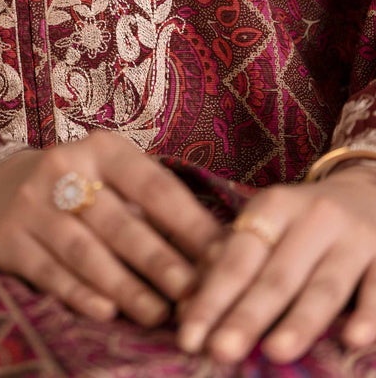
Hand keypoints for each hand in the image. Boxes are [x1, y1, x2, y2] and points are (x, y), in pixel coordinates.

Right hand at [0, 131, 223, 326]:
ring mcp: (32, 204)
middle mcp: (65, 167)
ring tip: (159, 314)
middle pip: (121, 222)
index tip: (223, 258)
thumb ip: (157, 208)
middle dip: (161, 261)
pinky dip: (79, 293)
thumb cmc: (80, 189)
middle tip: (195, 295)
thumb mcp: (114, 179)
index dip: (190, 225)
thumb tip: (219, 252)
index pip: (154, 187)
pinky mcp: (8, 239)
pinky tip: (107, 312)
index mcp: (103, 148)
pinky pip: (49, 271)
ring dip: (126, 286)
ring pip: (85, 251)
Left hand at [176, 165, 375, 364]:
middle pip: (276, 276)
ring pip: (325, 286)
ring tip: (274, 352)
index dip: (212, 298)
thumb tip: (186, 305)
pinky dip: (367, 314)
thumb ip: (230, 261)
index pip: (238, 259)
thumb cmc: (303, 223)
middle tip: (220, 351)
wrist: (369, 192)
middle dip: (247, 316)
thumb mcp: (268, 225)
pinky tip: (353, 340)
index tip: (188, 337)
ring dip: (300, 321)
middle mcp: (312, 218)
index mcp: (273, 208)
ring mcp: (354, 238)